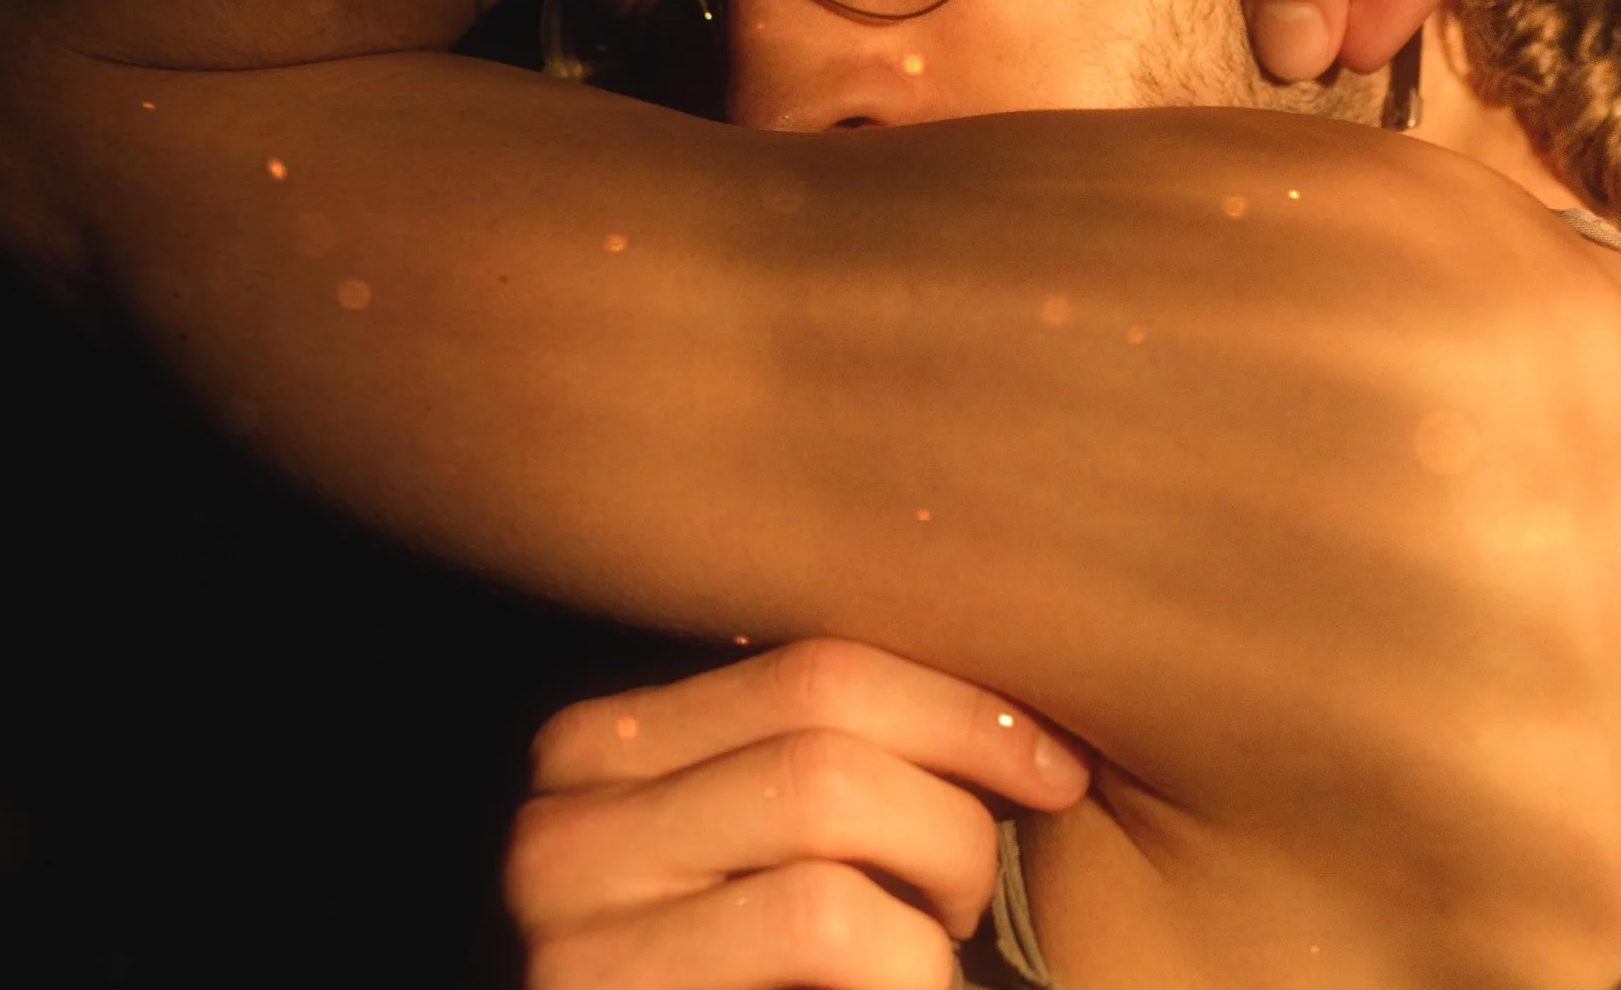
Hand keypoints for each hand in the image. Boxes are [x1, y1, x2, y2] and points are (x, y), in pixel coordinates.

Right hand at [504, 639, 1092, 989]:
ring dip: (937, 887)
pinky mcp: (597, 989)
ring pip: (826, 798)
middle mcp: (561, 813)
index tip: (1060, 765)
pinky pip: (827, 919)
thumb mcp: (772, 875)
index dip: (960, 706)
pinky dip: (912, 964)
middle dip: (950, 799)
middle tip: (984, 897)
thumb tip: (1000, 665)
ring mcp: (566, 911)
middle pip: (821, 719)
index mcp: (604, 750)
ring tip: (938, 957)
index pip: (814, 664)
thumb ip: (823, 774)